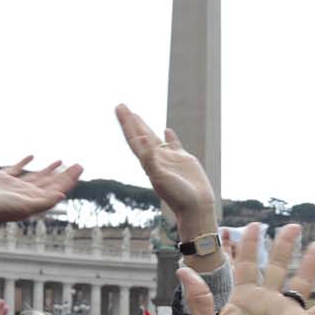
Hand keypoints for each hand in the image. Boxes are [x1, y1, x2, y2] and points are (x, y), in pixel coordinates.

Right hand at [0, 157, 83, 226]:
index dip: (69, 179)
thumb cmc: (0, 209)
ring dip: (50, 169)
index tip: (80, 169)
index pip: (57, 187)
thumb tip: (63, 195)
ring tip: (61, 162)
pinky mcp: (3, 178)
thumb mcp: (26, 206)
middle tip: (79, 165)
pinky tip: (32, 157)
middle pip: (52, 181)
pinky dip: (25, 162)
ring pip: (38, 175)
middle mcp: (28, 192)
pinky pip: (17, 168)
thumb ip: (44, 201)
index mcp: (35, 199)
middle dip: (65, 174)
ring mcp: (16, 185)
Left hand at [115, 104, 217, 247]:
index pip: (134, 139)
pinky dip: (169, 137)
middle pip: (140, 135)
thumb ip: (150, 158)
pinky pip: (174, 145)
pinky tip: (166, 129)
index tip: (118, 108)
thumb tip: (140, 138)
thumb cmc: (178, 196)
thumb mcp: (161, 177)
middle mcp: (157, 159)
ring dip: (145, 127)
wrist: (196, 208)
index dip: (126, 123)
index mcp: (149, 163)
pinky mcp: (184, 161)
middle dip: (131, 121)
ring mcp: (170, 160)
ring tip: (137, 115)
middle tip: (121, 106)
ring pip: (155, 138)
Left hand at [179, 224, 314, 314]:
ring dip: (312, 263)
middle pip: (277, 266)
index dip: (248, 245)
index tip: (251, 225)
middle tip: (292, 226)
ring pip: (302, 282)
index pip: (245, 265)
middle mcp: (266, 303)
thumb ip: (199, 299)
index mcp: (242, 300)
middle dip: (284, 245)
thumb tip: (183, 268)